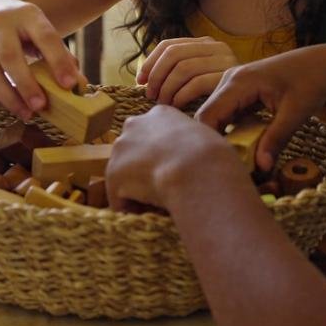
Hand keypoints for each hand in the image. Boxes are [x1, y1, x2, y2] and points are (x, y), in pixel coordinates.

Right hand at [0, 0, 81, 118]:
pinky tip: (9, 106)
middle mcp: (0, 22)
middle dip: (26, 84)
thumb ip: (60, 54)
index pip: (45, 36)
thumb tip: (79, 85)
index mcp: (28, 14)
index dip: (58, 61)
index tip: (69, 85)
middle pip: (10, 56)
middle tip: (41, 107)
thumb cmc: (22, 28)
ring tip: (26, 114)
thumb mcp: (41, 30)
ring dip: (8, 97)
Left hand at [106, 104, 236, 210]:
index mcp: (161, 114)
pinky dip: (133, 208)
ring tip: (160, 201)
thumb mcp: (206, 138)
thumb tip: (194, 159)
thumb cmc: (212, 157)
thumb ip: (190, 141)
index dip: (162, 154)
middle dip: (143, 169)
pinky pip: (120, 198)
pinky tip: (151, 211)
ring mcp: (121, 148)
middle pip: (132, 151)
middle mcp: (135, 125)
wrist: (197, 171)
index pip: (153, 134)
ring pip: (124, 175)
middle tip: (164, 185)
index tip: (174, 168)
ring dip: (137, 189)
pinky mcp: (113, 174)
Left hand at [136, 36, 237, 107]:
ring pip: (183, 68)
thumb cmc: (221, 96)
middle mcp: (216, 47)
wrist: (257, 103)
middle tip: (150, 95)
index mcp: (206, 43)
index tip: (140, 81)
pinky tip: (177, 106)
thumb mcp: (200, 76)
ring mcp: (225, 60)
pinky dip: (181, 96)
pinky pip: (196, 83)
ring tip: (163, 103)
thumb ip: (179, 70)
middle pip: (173, 54)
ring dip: (167, 88)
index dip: (150, 62)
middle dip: (157, 76)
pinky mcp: (230, 77)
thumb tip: (144, 78)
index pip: (169, 45)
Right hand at [196, 44, 325, 171]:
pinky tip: (246, 149)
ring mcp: (233, 85)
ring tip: (240, 162)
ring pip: (217, 117)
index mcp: (239, 82)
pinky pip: (228, 115)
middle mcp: (229, 80)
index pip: (208, 115)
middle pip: (209, 117)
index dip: (208, 142)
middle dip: (216, 144)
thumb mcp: (297, 112)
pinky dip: (234, 133)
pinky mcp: (240, 92)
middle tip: (233, 169)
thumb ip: (277, 139)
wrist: (323, 62)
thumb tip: (262, 168)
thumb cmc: (312, 81)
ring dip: (225, 139)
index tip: (222, 166)